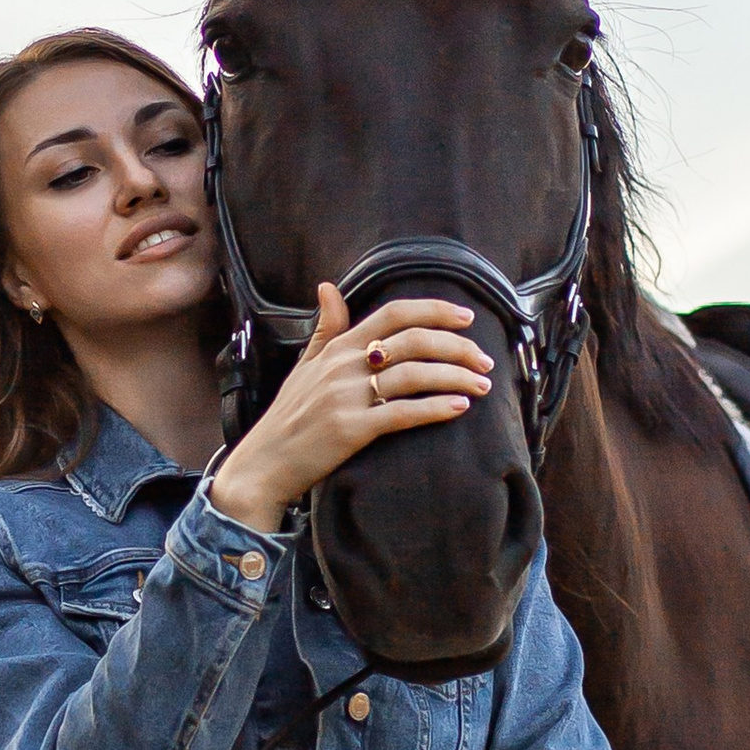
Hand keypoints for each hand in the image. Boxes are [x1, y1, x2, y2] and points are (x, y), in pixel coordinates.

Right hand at [208, 288, 492, 533]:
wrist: (265, 463)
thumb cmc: (289, 417)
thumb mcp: (304, 367)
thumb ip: (325, 329)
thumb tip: (327, 287)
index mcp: (338, 347)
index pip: (393, 313)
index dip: (434, 310)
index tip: (466, 318)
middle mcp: (344, 366)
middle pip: (413, 340)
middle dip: (457, 346)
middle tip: (484, 359)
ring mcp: (347, 397)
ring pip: (414, 374)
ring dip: (456, 376)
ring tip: (483, 384)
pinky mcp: (351, 430)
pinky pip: (403, 413)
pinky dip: (435, 408)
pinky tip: (459, 407)